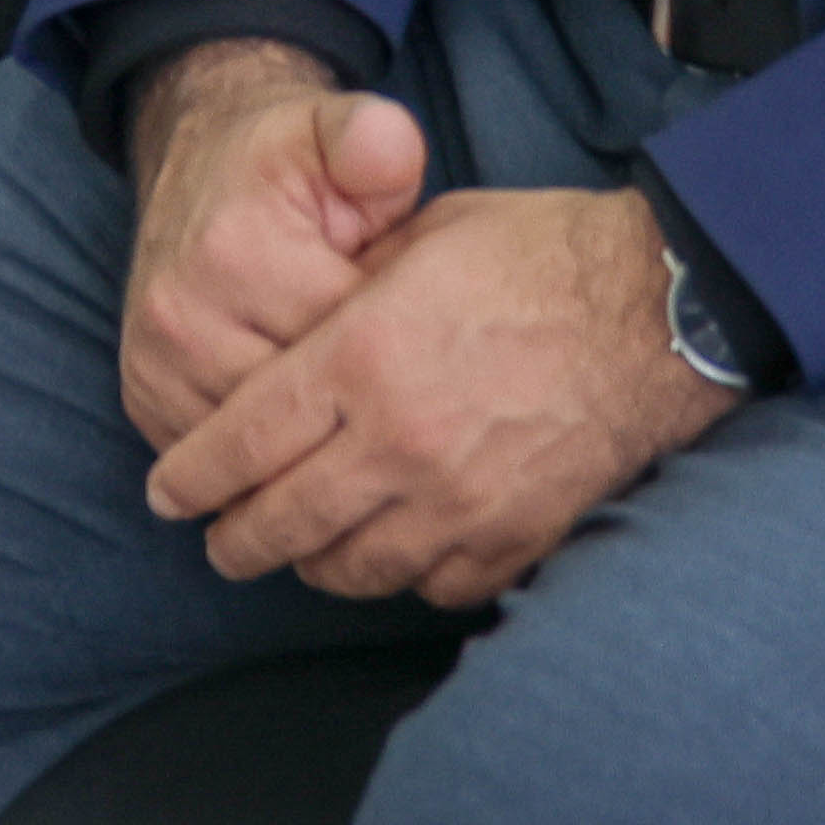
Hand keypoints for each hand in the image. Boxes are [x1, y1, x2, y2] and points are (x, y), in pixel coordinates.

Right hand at [119, 40, 425, 444]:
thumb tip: (389, 155)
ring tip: (362, 409)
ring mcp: (154, 365)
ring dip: (317, 440)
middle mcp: (181, 315)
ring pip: (264, 452)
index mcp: (237, 253)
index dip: (405, 345)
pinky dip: (271, 459)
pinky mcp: (143, 399)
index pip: (347, 345)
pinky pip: (224, 463)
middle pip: (305, 408)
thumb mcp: (338, 129)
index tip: (431, 329)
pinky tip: (313, 433)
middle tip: (406, 377)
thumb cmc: (287, 163)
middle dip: (362, 399)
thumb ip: (375, 140)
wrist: (198, 169)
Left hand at [143, 183, 727, 609]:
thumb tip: (294, 328)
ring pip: (348, 567)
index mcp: (363, 357)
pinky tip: (391, 550)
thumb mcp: (421, 240)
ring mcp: (457, 500)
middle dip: (235, 538)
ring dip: (311, 562)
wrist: (657, 310)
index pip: (242, 442)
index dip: (192, 476)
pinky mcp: (511, 538)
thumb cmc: (537, 257)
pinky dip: (400, 574)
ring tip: (298, 550)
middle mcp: (398, 441)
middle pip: (280, 521)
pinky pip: (430, 584)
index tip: (167, 494)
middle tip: (220, 540)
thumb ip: (345, 291)